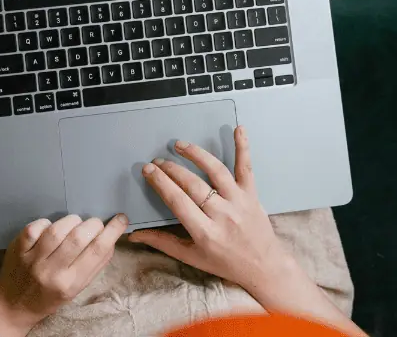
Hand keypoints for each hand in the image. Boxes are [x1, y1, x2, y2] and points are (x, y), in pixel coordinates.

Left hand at [0, 213, 128, 336]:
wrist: (11, 306)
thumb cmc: (48, 297)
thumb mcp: (76, 289)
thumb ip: (94, 266)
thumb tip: (111, 238)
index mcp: (70, 284)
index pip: (97, 252)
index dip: (112, 231)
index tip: (121, 219)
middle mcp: (52, 272)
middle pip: (79, 237)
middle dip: (93, 224)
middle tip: (95, 224)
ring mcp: (33, 259)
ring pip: (58, 229)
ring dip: (72, 221)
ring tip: (75, 224)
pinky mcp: (18, 249)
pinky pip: (37, 226)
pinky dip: (47, 223)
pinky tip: (51, 229)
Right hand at [129, 126, 365, 335]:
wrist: (263, 266)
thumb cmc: (224, 262)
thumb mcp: (191, 257)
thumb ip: (162, 242)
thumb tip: (134, 235)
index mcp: (205, 233)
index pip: (178, 202)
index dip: (161, 183)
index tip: (148, 170)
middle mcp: (222, 215)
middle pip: (193, 185)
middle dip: (172, 169)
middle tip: (157, 160)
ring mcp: (239, 202)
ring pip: (216, 171)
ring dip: (197, 154)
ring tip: (180, 145)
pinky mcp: (252, 194)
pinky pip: (246, 167)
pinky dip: (243, 147)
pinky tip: (238, 129)